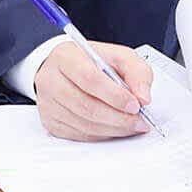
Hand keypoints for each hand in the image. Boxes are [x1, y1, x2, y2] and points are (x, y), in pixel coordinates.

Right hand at [34, 41, 155, 140]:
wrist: (67, 69)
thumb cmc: (92, 62)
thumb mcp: (118, 56)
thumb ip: (136, 71)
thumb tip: (143, 97)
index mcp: (66, 57)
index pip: (89, 78)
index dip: (115, 95)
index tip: (136, 105)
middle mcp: (50, 79)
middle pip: (86, 106)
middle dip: (119, 118)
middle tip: (140, 121)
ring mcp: (47, 103)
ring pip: (85, 124)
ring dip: (114, 129)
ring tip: (132, 126)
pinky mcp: (50, 121)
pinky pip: (80, 135)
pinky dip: (103, 135)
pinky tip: (115, 129)